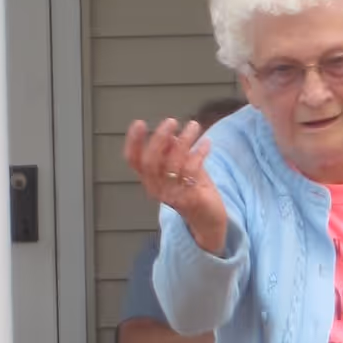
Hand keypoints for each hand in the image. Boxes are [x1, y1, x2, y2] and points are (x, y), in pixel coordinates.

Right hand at [124, 118, 230, 253]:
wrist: (209, 221)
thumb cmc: (193, 191)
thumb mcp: (181, 168)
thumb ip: (173, 152)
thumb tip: (169, 133)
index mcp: (151, 180)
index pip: (134, 161)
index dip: (133, 143)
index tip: (139, 123)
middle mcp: (157, 189)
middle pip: (150, 162)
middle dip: (158, 138)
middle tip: (171, 121)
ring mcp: (173, 196)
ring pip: (173, 164)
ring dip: (184, 141)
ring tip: (194, 126)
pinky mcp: (190, 199)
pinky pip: (192, 172)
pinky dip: (199, 154)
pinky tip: (206, 143)